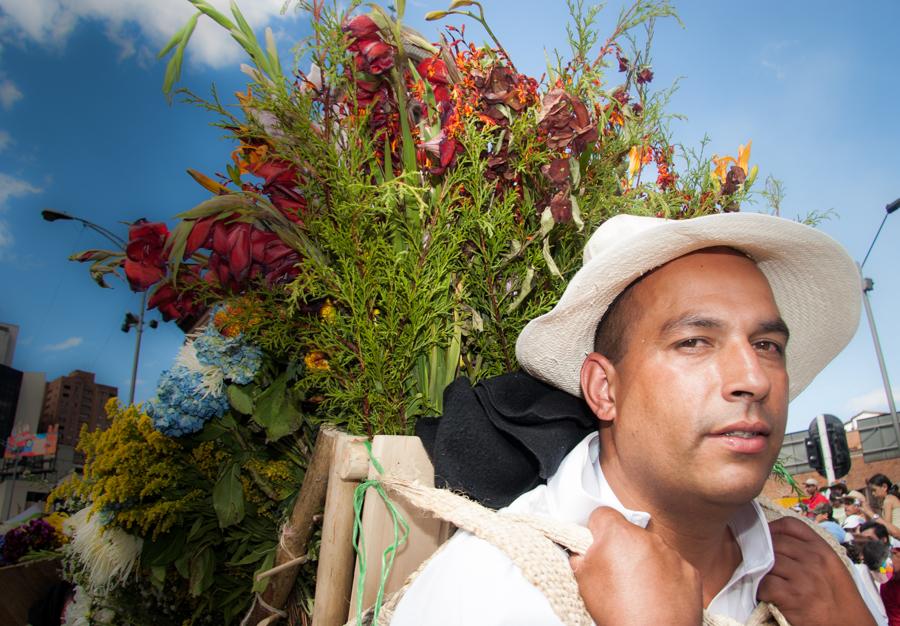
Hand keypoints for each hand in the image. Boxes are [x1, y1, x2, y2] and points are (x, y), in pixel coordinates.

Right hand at [570, 507, 701, 625]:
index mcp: (618, 535)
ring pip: (652, 549)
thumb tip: (582, 553)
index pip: (602, 514)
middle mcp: (648, 539)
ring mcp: (672, 555)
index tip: (595, 541)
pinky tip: (656, 596)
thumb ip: (582, 557)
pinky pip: (673, 566)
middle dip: (621, 549)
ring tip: (636, 590)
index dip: (595, 528)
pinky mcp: (689, 572)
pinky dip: (665, 578)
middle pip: (629, 533)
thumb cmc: (619, 614)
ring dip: (644, 563)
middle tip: (614, 574)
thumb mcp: (584, 581)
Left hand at [758, 517, 875, 625]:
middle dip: (763, 553)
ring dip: (760, 572)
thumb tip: (778, 540)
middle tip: (759, 564)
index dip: (772, 529)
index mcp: (822, 549)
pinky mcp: (792, 596)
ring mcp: (803, 577)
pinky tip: (766, 596)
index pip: (789, 525)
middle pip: (774, 543)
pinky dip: (761, 590)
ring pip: (766, 562)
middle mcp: (813, 559)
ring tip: (763, 580)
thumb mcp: (830, 567)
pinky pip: (765, 584)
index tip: (765, 538)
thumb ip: (809, 551)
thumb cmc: (837, 598)